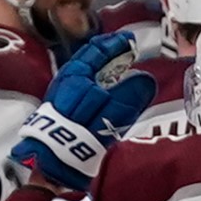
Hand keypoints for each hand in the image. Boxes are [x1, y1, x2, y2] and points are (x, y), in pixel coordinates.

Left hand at [11, 32, 157, 190]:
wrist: (55, 160)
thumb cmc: (83, 131)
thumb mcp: (114, 110)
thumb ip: (132, 92)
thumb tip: (146, 79)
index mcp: (75, 73)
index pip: (97, 49)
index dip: (116, 43)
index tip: (131, 40)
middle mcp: (65, 80)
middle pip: (89, 60)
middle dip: (110, 55)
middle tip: (128, 53)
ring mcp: (61, 95)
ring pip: (86, 75)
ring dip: (104, 71)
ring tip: (121, 72)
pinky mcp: (62, 112)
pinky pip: (82, 90)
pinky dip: (97, 86)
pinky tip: (106, 94)